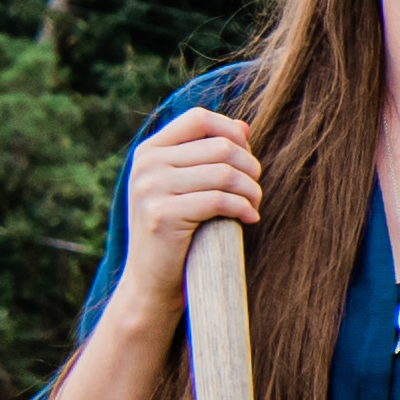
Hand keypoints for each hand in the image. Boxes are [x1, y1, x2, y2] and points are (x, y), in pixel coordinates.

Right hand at [118, 108, 261, 291]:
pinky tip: (249, 219)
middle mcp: (146, 165)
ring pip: (225, 173)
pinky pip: (221, 200)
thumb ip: (207, 155)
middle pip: (220, 147)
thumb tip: (244, 126)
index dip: (232, 133)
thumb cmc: (179, 231)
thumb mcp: (185, 186)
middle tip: (253, 192)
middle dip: (250, 168)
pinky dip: (245, 209)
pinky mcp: (163, 215)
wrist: (151, 281)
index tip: (245, 159)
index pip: (199, 118)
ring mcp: (150, 189)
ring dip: (252, 191)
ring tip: (253, 206)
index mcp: (149, 151)